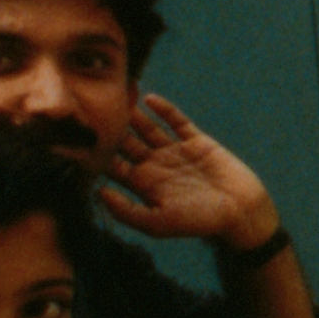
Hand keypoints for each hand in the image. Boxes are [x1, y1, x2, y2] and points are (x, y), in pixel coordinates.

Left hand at [95, 93, 278, 250]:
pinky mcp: (196, 142)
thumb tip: (98, 192)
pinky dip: (164, 109)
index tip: (77, 137)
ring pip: (147, 127)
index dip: (96, 152)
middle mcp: (155, 166)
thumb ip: (126, 212)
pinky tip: (149, 98)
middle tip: (91, 107)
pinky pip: (176, 121)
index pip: (112, 165)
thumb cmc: (199, 222)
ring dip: (133, 113)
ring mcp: (175, 152)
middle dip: (110, 127)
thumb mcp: (158, 224)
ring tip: (117, 94)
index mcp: (143, 184)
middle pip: (125, 141)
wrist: (241, 212)